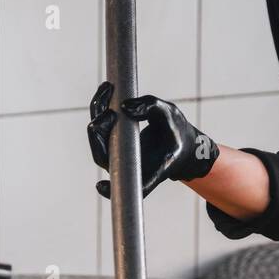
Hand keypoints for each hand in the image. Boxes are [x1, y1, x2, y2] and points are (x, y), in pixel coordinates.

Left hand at [88, 84, 219, 197]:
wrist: (180, 140)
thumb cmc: (177, 134)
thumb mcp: (171, 116)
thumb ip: (150, 108)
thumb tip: (123, 107)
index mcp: (147, 170)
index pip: (128, 183)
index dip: (113, 188)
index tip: (101, 186)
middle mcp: (127, 166)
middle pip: (102, 154)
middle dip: (101, 130)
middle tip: (111, 111)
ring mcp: (118, 157)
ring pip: (98, 138)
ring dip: (99, 112)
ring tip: (108, 89)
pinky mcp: (114, 144)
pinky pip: (101, 128)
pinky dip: (102, 109)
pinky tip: (106, 90)